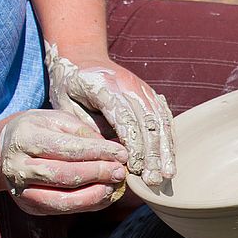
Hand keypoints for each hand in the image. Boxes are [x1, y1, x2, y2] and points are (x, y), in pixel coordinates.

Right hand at [0, 109, 128, 214]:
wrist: (0, 152)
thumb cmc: (35, 132)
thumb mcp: (53, 121)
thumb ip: (80, 132)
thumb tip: (111, 148)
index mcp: (23, 138)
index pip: (66, 148)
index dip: (97, 152)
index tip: (121, 153)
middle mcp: (17, 167)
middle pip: (65, 175)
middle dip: (98, 174)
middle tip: (121, 171)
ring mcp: (22, 191)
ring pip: (64, 199)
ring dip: (96, 194)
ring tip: (116, 184)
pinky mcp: (30, 207)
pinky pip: (64, 209)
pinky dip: (89, 204)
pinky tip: (105, 194)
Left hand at [44, 42, 174, 186]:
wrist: (83, 56)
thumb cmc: (70, 86)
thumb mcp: (67, 106)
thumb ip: (87, 128)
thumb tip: (110, 155)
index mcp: (103, 85)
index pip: (125, 119)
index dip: (134, 146)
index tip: (136, 170)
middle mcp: (128, 84)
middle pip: (147, 122)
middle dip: (152, 155)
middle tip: (153, 180)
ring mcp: (143, 88)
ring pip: (160, 121)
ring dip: (166, 151)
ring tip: (168, 175)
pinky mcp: (151, 94)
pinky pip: (164, 118)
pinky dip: (168, 140)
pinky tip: (170, 160)